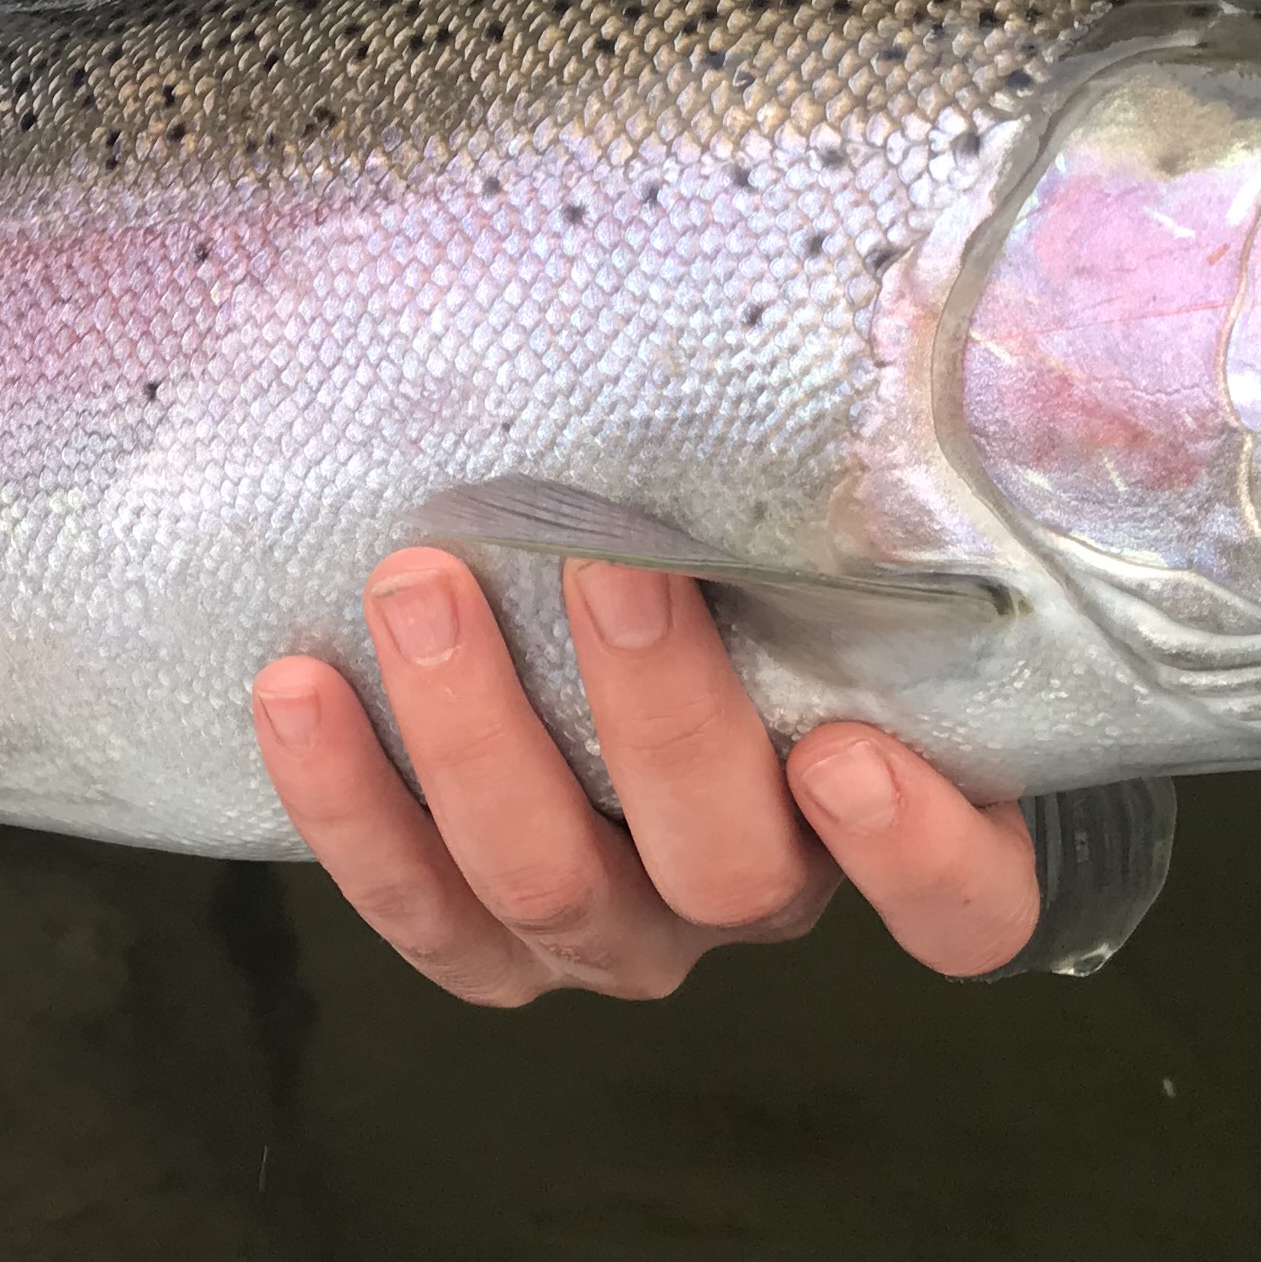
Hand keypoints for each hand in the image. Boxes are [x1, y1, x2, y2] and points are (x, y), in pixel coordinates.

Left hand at [250, 549, 1038, 1002]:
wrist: (643, 625)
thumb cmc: (759, 564)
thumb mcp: (837, 531)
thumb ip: (860, 485)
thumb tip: (875, 321)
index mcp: (892, 829)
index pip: (962, 906)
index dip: (914, 854)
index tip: (843, 750)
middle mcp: (756, 895)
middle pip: (726, 870)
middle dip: (655, 717)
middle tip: (602, 562)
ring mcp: (617, 933)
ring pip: (549, 889)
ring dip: (476, 740)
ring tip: (418, 588)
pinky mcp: (486, 940)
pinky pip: (414, 907)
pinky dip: (350, 806)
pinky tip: (298, 687)